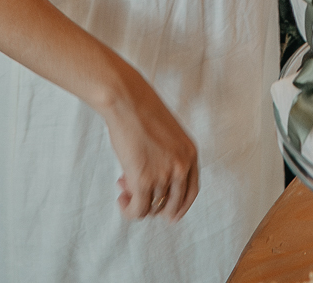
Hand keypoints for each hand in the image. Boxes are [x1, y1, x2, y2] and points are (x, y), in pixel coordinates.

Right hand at [102, 64, 199, 221]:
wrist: (127, 100)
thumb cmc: (141, 113)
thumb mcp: (166, 137)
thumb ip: (166, 160)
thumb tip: (150, 190)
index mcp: (190, 153)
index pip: (191, 193)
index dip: (178, 206)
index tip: (166, 213)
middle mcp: (182, 166)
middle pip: (173, 205)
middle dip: (155, 206)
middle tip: (137, 196)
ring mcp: (164, 174)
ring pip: (153, 208)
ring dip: (137, 203)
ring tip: (124, 189)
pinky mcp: (143, 180)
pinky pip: (138, 210)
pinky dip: (129, 210)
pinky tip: (121, 198)